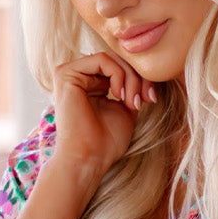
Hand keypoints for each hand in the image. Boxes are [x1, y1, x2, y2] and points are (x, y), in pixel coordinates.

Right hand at [49, 52, 157, 196]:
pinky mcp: (66, 74)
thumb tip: (145, 73)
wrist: (89, 159)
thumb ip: (131, 88)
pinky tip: (119, 96)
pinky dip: (117, 75)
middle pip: (117, 60)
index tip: (151, 99)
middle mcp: (78, 77)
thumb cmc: (106, 143)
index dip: (140, 79)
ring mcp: (70, 74)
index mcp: (90, 84)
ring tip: (132, 102)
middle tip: (145, 100)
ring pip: (111, 59)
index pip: (120, 67)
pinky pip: (101, 60)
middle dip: (138, 78)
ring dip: (130, 78)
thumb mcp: (126, 109)